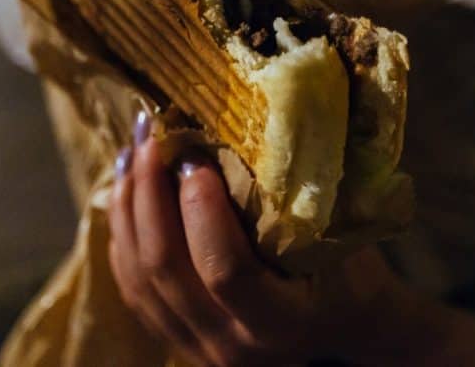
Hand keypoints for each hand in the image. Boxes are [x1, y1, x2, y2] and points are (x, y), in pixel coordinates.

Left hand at [107, 111, 399, 365]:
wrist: (347, 329)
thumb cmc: (351, 274)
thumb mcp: (338, 240)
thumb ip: (296, 201)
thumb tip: (249, 130)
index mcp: (279, 322)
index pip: (225, 271)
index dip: (203, 210)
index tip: (195, 157)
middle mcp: (230, 345)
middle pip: (167, 268)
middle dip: (151, 194)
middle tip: (152, 138)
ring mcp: (196, 346)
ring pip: (139, 276)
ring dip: (128, 208)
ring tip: (131, 152)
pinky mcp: (174, 336)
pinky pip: (131, 285)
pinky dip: (123, 233)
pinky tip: (126, 190)